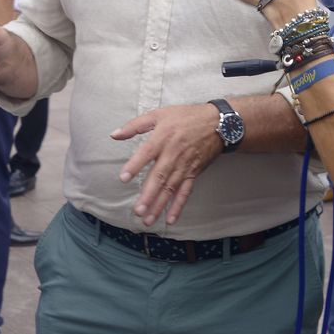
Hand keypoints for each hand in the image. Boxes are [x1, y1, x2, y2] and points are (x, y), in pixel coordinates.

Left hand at [112, 104, 224, 227]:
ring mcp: (184, 166)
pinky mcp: (193, 173)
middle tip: (138, 210)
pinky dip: (178, 206)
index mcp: (163, 138)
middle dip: (149, 195)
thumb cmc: (186, 117)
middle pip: (160, 177)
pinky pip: (185, 192)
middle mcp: (173, 154)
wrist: (218, 124)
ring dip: (159, 205)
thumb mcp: (159, 114)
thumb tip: (114, 134)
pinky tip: (170, 219)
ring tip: (148, 219)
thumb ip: (135, 125)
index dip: (135, 165)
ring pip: (170, 189)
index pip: (146, 153)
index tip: (124, 178)